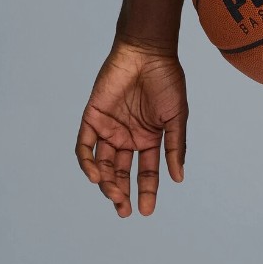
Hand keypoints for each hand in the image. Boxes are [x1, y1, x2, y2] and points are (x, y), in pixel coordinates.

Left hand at [76, 38, 187, 216]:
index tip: (146, 210)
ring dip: (106, 182)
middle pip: (121, 173)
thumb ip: (175, 146)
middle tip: (124, 210)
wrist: (147, 53)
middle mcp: (127, 137)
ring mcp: (109, 129)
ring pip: (102, 165)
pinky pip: (85, 147)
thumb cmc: (167, 80)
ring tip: (113, 194)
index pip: (145, 171)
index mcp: (148, 138)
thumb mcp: (176, 116)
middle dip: (121, 193)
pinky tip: (96, 176)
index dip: (146, 191)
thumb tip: (178, 178)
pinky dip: (88, 164)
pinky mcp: (92, 119)